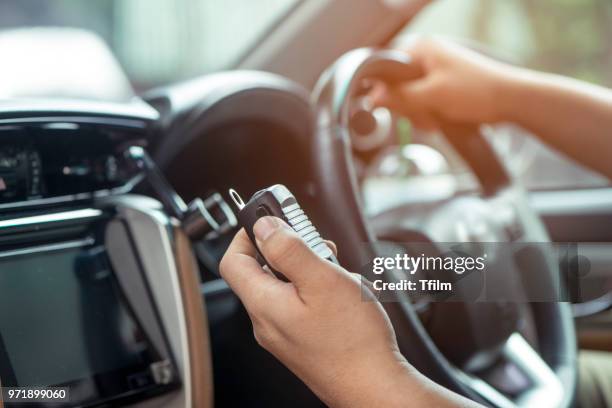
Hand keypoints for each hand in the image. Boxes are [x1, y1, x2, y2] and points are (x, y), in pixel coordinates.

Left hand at [220, 216, 408, 406]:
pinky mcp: (302, 343)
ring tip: (336, 271)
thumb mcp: (321, 280)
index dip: (247, 234)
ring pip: (285, 288)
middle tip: (317, 244)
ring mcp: (284, 335)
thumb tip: (264, 226)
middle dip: (290, 250)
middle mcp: (267, 322)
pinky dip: (316, 290)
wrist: (375, 387)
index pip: (233, 261)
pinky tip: (341, 293)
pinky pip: (299, 306)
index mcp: (264, 304)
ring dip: (308, 270)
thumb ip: (289, 249)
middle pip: (263, 272)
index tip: (270, 221)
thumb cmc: (353, 340)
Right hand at [373, 37, 519, 129]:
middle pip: (395, 86)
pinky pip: (422, 103)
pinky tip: (441, 120)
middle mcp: (426, 57)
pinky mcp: (441, 87)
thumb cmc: (476, 91)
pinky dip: (428, 115)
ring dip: (419, 114)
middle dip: (408, 106)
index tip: (391, 106)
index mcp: (422, 49)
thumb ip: (401, 96)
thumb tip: (373, 98)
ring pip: (408, 98)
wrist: (511, 101)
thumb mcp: (432, 96)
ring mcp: (434, 72)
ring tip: (437, 118)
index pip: (385, 67)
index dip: (384, 89)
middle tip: (425, 114)